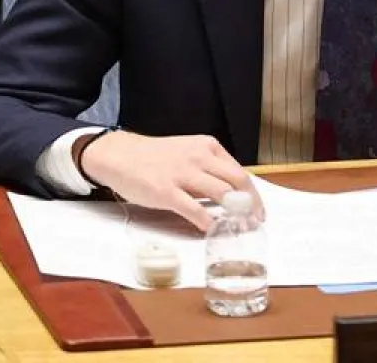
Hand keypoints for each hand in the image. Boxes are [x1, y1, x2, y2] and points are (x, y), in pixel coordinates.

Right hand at [79, 132, 261, 231]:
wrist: (119, 155)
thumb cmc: (155, 157)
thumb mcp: (188, 153)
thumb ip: (208, 169)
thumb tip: (230, 193)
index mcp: (207, 146)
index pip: (240, 171)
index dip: (253, 194)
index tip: (257, 209)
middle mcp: (199, 157)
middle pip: (238, 182)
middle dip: (251, 205)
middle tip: (254, 222)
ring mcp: (183, 173)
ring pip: (221, 194)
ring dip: (235, 215)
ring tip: (239, 229)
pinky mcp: (166, 191)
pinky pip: (195, 209)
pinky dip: (208, 222)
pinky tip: (212, 230)